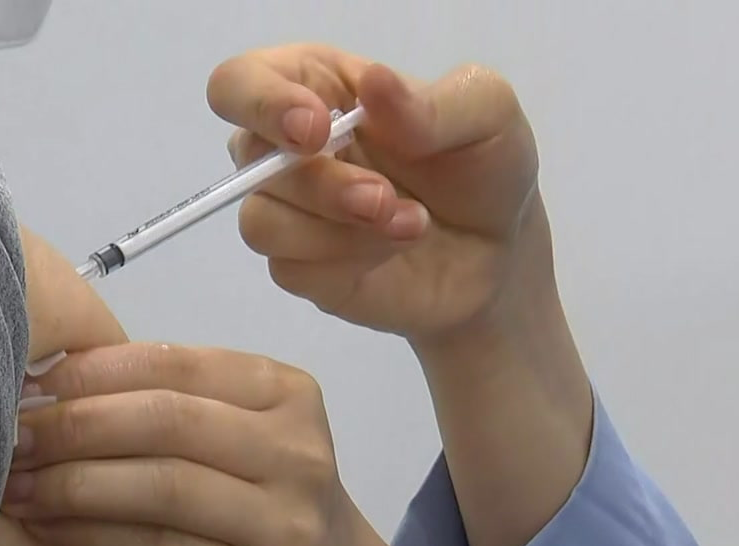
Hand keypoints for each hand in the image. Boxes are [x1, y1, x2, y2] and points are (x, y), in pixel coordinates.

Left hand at [2, 343, 445, 545]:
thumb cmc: (265, 505)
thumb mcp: (241, 438)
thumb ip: (172, 403)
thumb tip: (51, 379)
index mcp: (285, 392)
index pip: (177, 362)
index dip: (95, 369)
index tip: (32, 379)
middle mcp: (294, 449)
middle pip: (165, 420)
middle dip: (74, 424)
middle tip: (10, 433)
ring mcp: (282, 518)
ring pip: (158, 485)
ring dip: (71, 482)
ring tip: (15, 483)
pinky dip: (90, 533)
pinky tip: (48, 525)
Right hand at [206, 44, 548, 347]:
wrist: (500, 254)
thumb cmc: (483, 166)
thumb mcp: (486, 113)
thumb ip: (433, 102)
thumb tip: (373, 83)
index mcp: (315, 86)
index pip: (238, 83)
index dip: (261, 102)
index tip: (314, 130)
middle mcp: (286, 148)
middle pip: (248, 159)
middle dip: (320, 183)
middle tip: (383, 197)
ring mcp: (289, 213)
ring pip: (261, 222)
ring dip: (335, 229)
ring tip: (409, 226)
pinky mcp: (300, 268)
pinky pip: (290, 269)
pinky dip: (348, 261)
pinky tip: (394, 249)